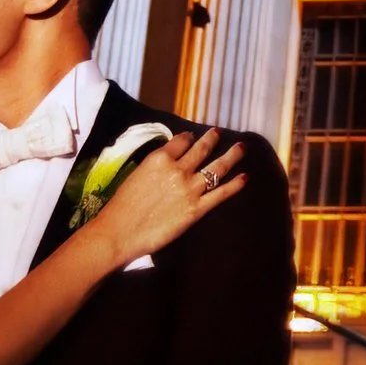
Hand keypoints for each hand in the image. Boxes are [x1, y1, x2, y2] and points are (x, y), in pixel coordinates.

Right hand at [93, 128, 245, 263]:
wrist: (120, 232)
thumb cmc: (122, 205)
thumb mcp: (137, 173)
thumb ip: (156, 164)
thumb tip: (170, 159)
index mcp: (160, 158)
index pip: (182, 140)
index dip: (189, 137)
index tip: (193, 137)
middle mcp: (178, 169)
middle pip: (202, 149)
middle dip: (212, 138)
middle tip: (218, 132)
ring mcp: (190, 189)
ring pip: (217, 167)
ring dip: (232, 155)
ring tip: (242, 147)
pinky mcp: (196, 209)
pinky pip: (221, 193)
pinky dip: (235, 185)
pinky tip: (245, 177)